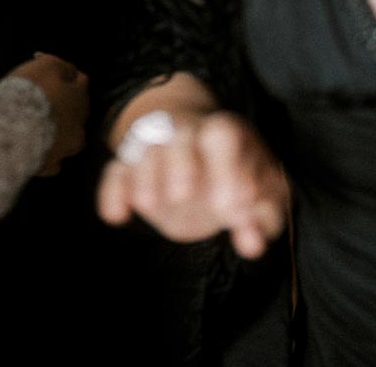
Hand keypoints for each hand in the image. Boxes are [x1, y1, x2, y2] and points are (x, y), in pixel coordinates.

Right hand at [11, 53, 88, 175]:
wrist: (11, 132)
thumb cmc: (29, 94)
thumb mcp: (46, 66)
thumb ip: (61, 66)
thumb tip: (69, 71)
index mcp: (80, 100)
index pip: (80, 82)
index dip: (65, 75)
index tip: (50, 72)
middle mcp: (79, 127)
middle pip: (75, 112)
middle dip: (63, 104)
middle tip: (43, 98)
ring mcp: (65, 151)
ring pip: (64, 137)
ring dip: (55, 129)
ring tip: (35, 123)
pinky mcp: (48, 168)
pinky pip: (50, 158)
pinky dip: (44, 151)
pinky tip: (32, 145)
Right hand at [98, 109, 287, 257]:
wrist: (198, 154)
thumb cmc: (236, 176)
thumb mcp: (262, 193)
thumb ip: (262, 216)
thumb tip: (252, 243)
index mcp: (225, 132)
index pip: (223, 134)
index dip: (229, 165)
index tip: (237, 204)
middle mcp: (188, 135)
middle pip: (180, 135)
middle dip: (180, 163)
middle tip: (185, 195)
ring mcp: (157, 150)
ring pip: (147, 151)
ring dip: (145, 176)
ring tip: (149, 204)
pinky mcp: (132, 169)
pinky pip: (116, 173)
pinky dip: (112, 191)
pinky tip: (116, 215)